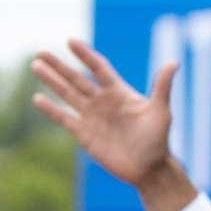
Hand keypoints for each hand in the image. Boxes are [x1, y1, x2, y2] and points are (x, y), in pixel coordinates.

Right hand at [31, 40, 198, 210]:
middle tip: (41, 51)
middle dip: (59, 65)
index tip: (70, 41)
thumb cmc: (158, 140)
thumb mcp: (161, 112)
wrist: (149, 169)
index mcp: (119, 92)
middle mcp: (103, 101)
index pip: (98, 68)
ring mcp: (92, 117)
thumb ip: (162, 87)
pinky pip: (64, 118)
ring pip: (67, 94)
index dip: (84, 55)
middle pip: (77, 78)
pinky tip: (37, 98)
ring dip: (52, 81)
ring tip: (36, 65)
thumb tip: (174, 62)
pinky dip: (51, 109)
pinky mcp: (84, 134)